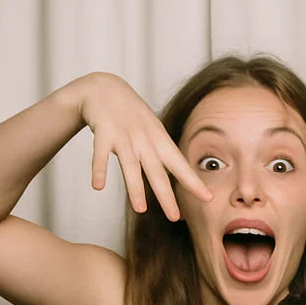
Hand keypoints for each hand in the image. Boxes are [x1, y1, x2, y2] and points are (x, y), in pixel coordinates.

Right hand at [71, 71, 211, 219]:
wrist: (105, 87)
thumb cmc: (134, 116)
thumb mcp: (155, 132)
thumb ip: (164, 156)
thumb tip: (182, 181)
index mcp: (160, 141)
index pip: (180, 165)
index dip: (194, 182)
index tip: (208, 198)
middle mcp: (144, 140)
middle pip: (157, 172)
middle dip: (166, 196)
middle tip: (174, 217)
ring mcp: (124, 136)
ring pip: (130, 165)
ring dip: (135, 188)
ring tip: (140, 209)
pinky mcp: (103, 132)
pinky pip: (100, 154)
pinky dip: (98, 169)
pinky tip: (98, 187)